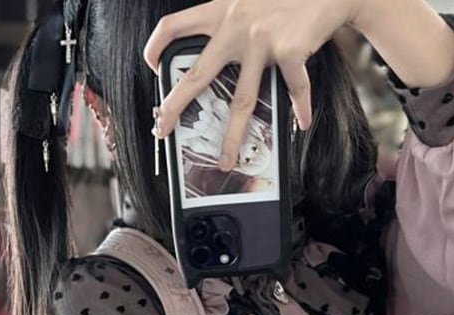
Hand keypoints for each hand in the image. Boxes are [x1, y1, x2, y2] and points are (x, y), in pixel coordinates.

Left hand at [143, 0, 359, 170]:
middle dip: (176, 106)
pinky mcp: (290, 51)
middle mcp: (236, 26)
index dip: (155, 47)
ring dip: (232, 136)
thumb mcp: (246, 1)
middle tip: (163, 128)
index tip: (151, 67)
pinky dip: (300, 108)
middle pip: (198, 76)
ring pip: (242, 100)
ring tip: (226, 160)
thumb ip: (229, 23)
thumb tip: (216, 61)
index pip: (173, 26)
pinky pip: (293, 89)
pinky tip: (301, 122)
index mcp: (220, 11)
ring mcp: (262, 41)